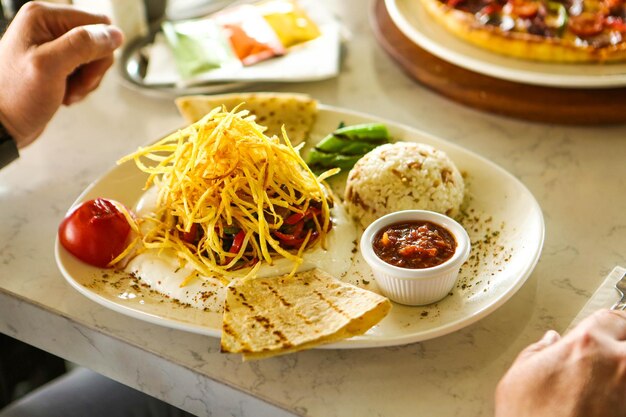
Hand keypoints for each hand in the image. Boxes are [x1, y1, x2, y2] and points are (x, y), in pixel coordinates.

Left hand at [0, 2, 122, 147]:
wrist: (3, 125)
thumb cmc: (14, 97)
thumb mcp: (50, 67)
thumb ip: (82, 45)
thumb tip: (114, 34)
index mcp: (44, 17)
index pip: (97, 23)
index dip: (98, 49)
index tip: (83, 69)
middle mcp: (49, 27)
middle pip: (98, 41)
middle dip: (93, 68)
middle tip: (75, 82)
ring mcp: (54, 46)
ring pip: (96, 58)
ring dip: (88, 80)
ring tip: (68, 90)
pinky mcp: (58, 63)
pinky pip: (87, 70)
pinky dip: (82, 86)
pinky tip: (66, 93)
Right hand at [495, 309, 625, 416]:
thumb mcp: (519, 377)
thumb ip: (538, 352)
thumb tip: (550, 343)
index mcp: (587, 344)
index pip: (613, 317)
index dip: (612, 322)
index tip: (611, 327)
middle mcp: (618, 364)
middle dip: (623, 343)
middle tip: (614, 352)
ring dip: (624, 372)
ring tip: (613, 381)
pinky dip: (624, 395)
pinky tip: (614, 400)